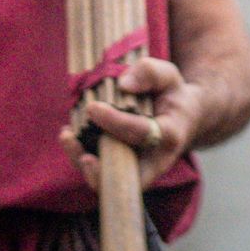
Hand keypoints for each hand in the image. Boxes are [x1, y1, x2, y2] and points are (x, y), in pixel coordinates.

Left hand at [62, 57, 200, 189]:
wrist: (182, 117)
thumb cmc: (172, 95)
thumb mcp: (169, 76)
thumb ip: (150, 72)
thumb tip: (123, 84)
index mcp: (169, 135)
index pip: (140, 132)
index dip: (115, 122)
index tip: (93, 107)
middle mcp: (154, 160)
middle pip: (127, 177)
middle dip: (101, 171)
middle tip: (82, 154)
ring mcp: (137, 167)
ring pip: (108, 178)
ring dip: (82, 162)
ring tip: (67, 137)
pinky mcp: (122, 167)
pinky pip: (99, 170)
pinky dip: (80, 156)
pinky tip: (69, 136)